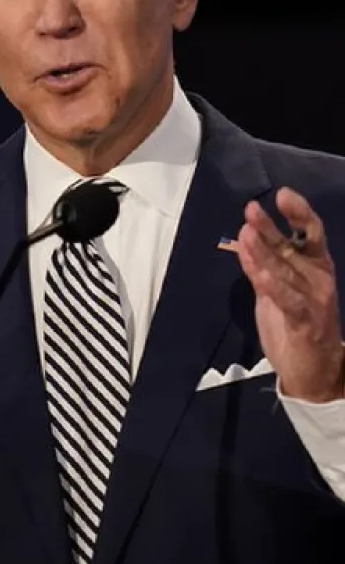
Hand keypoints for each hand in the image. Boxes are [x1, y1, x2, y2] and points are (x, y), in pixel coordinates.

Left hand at [235, 188, 344, 402]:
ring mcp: (314, 299)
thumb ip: (264, 266)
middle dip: (274, 226)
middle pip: (297, 246)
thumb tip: (246, 237)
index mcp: (316, 267)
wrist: (313, 369)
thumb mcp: (276, 290)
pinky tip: (256, 268)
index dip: (299, 213)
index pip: (310, 234)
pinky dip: (270, 282)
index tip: (282, 194)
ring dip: (265, 251)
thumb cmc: (295, 324)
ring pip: (286, 270)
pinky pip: (286, 297)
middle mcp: (318, 279)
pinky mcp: (304, 320)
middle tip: (251, 209)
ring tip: (246, 232)